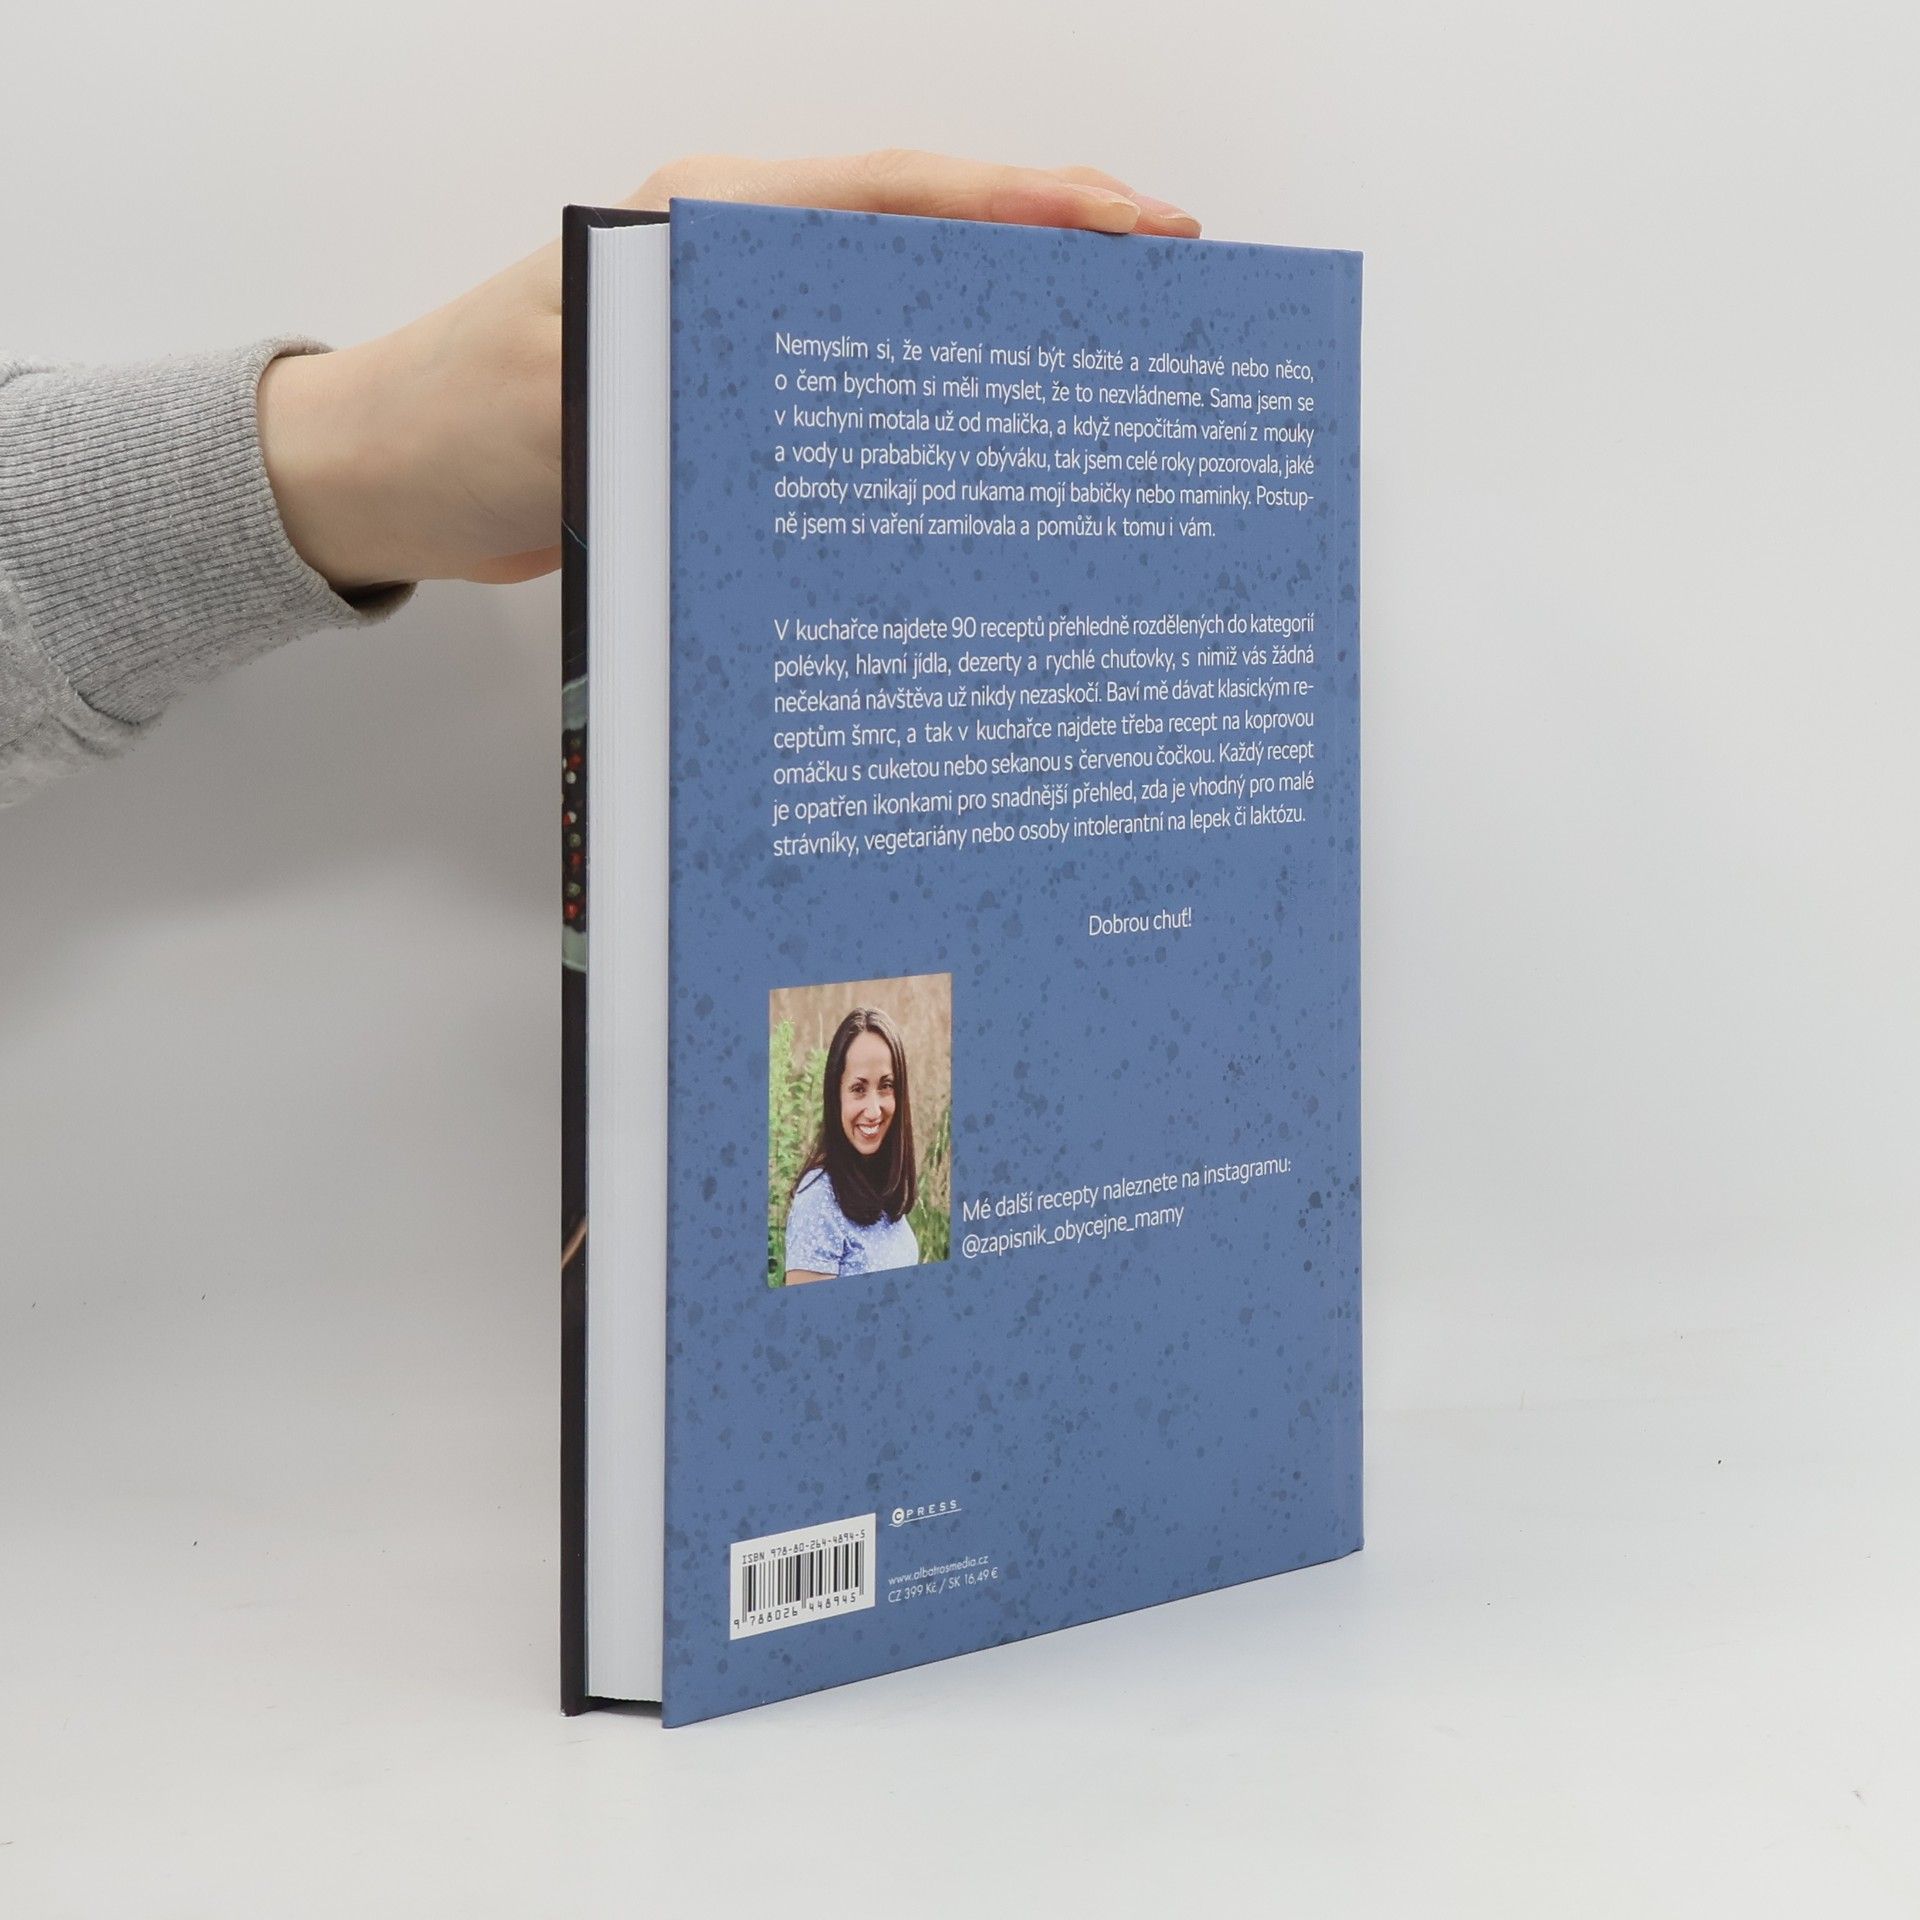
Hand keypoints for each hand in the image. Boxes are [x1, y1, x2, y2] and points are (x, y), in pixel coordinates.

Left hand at [257, 152, 1202, 591]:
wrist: (382, 480)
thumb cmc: (453, 421)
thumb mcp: (566, 387)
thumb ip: (686, 370)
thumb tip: (821, 389)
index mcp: (711, 222)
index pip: (901, 193)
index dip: (1029, 205)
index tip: (1138, 230)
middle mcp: (740, 265)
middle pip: (929, 241)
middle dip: (1054, 257)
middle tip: (1169, 292)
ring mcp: (744, 335)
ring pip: (905, 316)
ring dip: (1005, 334)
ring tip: (1116, 368)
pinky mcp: (736, 405)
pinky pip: (861, 393)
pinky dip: (934, 408)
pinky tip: (994, 452)